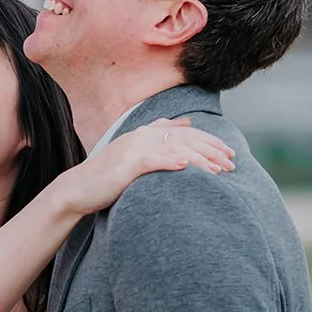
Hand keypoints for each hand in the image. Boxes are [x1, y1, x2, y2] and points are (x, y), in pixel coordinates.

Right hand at [63, 117, 234, 219]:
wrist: (79, 188)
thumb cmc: (109, 175)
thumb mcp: (135, 151)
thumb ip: (159, 134)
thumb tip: (187, 123)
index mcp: (146, 132)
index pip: (186, 133)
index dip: (210, 141)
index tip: (229, 153)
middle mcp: (142, 136)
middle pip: (185, 139)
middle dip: (212, 150)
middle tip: (232, 163)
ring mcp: (134, 148)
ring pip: (175, 149)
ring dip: (200, 159)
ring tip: (219, 170)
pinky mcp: (127, 164)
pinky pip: (153, 160)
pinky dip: (171, 161)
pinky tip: (186, 166)